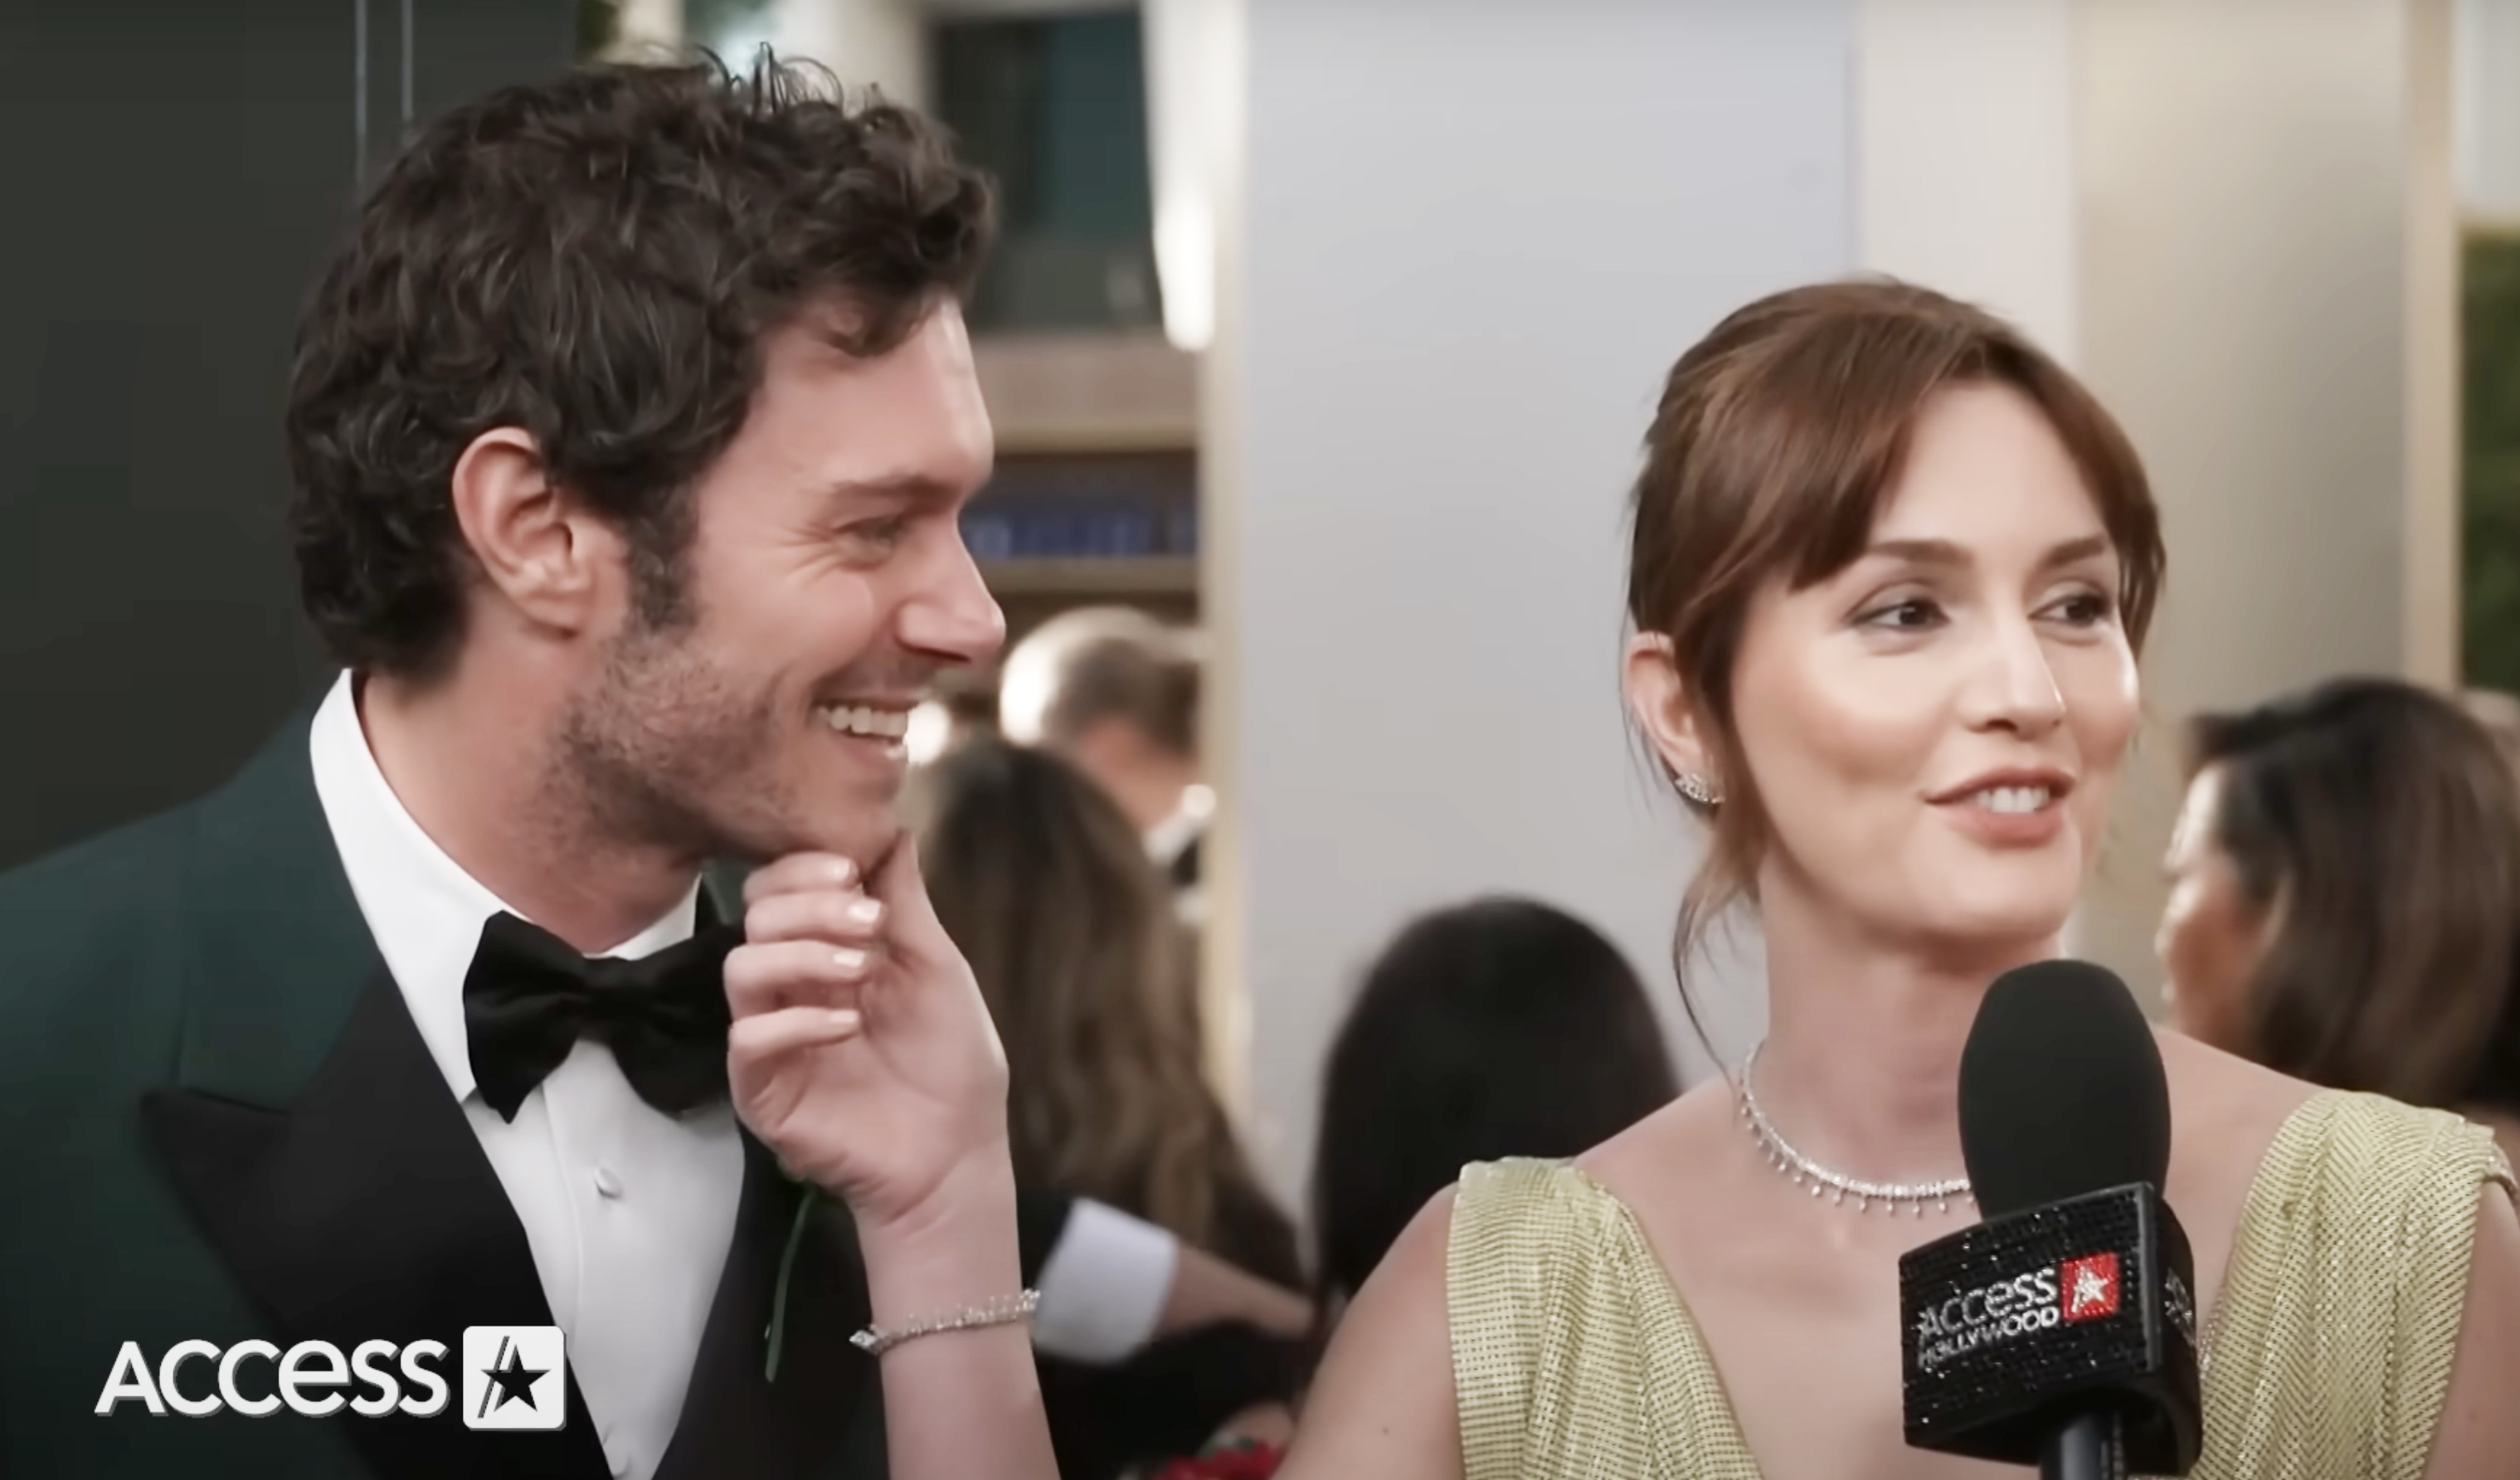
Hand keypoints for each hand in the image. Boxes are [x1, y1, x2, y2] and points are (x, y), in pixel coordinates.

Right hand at [723, 838, 1012, 1229]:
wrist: (956, 1154)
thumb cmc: (950, 1062)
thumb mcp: (936, 966)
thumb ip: (904, 901)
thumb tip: (892, 827)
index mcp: (824, 951)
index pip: (779, 887)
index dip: (805, 868)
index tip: (853, 870)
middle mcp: (788, 988)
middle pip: (755, 917)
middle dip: (811, 905)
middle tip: (870, 921)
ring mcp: (772, 1039)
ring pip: (740, 968)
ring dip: (801, 953)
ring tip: (861, 970)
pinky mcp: (762, 1091)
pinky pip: (748, 1039)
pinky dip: (797, 1020)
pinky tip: (847, 1025)